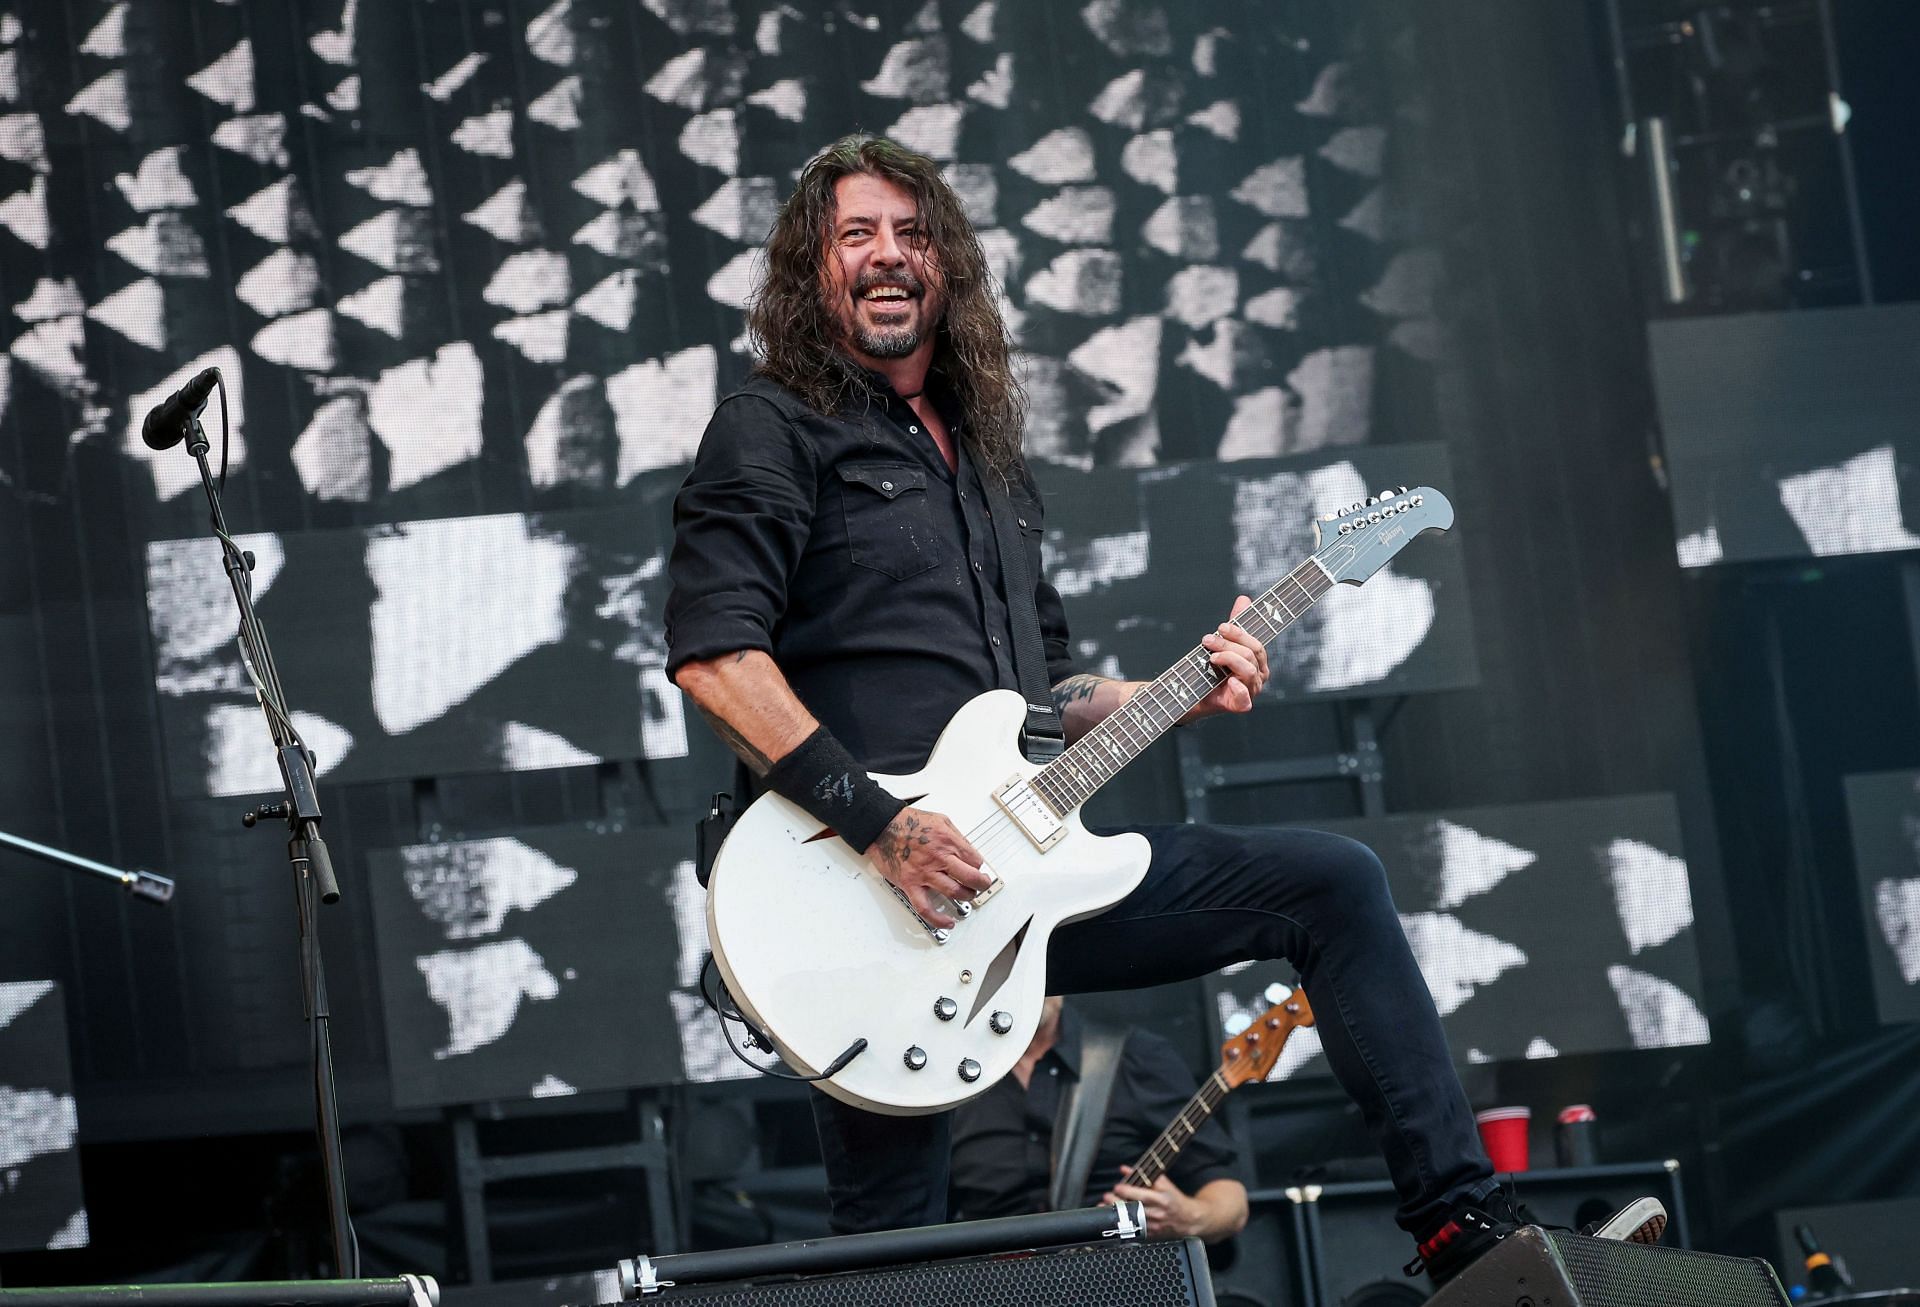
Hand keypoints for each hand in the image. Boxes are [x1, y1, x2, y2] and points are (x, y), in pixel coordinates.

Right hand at [867, 806, 991, 927]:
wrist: (882, 826)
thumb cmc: (907, 822)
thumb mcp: (940, 819)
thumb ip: (955, 836)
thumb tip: (967, 849)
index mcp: (948, 841)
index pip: (975, 860)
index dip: (979, 866)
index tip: (977, 868)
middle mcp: (939, 858)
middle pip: (971, 878)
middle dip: (981, 884)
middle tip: (982, 885)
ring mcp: (924, 873)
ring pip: (955, 893)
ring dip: (966, 897)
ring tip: (967, 896)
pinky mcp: (910, 884)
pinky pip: (925, 907)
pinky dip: (938, 918)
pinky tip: (947, 921)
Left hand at [1104, 1167, 1203, 1240]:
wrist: (1188, 1219)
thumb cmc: (1174, 1199)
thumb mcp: (1164, 1184)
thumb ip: (1145, 1175)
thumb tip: (1125, 1169)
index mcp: (1163, 1199)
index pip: (1144, 1195)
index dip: (1130, 1191)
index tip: (1118, 1187)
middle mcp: (1158, 1213)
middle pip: (1136, 1209)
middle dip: (1120, 1203)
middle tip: (1107, 1196)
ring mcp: (1154, 1226)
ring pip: (1133, 1221)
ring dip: (1117, 1214)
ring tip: (1104, 1207)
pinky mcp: (1151, 1234)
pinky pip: (1135, 1231)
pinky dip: (1122, 1225)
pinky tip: (1113, 1220)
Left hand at [1183, 595, 1268, 720]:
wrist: (1194, 695)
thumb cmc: (1213, 670)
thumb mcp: (1223, 644)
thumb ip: (1235, 624)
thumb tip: (1244, 599)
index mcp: (1258, 661)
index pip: (1256, 643)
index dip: (1240, 633)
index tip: (1221, 626)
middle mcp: (1258, 676)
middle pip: (1250, 654)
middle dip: (1228, 644)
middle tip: (1207, 639)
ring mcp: (1251, 691)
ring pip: (1247, 669)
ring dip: (1227, 658)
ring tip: (1210, 657)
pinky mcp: (1240, 705)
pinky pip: (1245, 699)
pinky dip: (1239, 690)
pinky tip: (1230, 682)